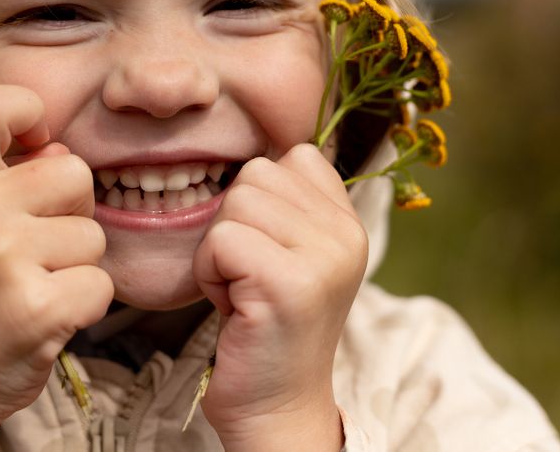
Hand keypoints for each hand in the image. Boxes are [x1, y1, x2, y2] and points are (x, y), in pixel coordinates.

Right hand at [0, 85, 113, 449]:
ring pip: (94, 235)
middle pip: (74, 172)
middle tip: (29, 251)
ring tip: (29, 288)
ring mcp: (3, 258)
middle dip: (70, 211)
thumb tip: (60, 145)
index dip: (27, 108)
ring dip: (76, 266)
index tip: (35, 136)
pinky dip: (84, 305)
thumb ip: (5, 175)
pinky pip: (101, 284)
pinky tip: (44, 318)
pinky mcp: (36, 307)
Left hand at [193, 144, 367, 450]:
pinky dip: (210, 274)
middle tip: (250, 277)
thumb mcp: (294, 253)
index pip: (292, 156)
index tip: (268, 251)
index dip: (259, 200)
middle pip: (255, 175)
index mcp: (349, 222)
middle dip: (233, 225)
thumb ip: (290, 203)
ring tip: (244, 291)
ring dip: (220, 251)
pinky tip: (234, 307)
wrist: (276, 405)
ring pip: (235, 203)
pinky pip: (220, 240)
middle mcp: (346, 234)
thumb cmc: (267, 325)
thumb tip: (261, 154)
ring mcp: (322, 258)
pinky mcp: (288, 283)